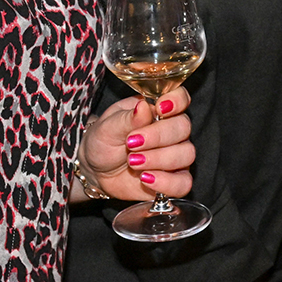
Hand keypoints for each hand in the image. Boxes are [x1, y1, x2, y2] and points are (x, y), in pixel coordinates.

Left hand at [79, 87, 194, 202]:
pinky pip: (183, 183)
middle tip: (131, 143)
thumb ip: (128, 118)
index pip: (181, 98)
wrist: (95, 170)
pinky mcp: (173, 180)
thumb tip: (143, 106)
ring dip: (159, 159)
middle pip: (184, 127)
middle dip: (158, 136)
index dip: (177, 101)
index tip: (160, 109)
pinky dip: (166, 182)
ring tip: (133, 162)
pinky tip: (146, 178)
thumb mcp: (108, 127)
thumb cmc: (103, 142)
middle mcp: (172, 131)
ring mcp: (175, 156)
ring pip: (186, 154)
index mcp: (158, 110)